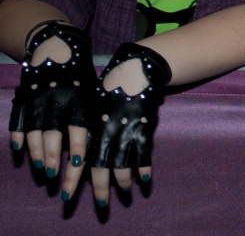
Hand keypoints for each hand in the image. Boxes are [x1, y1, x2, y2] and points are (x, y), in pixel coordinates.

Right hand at [9, 21, 96, 201]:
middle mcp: (57, 100)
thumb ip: (94, 114)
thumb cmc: (83, 74)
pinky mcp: (24, 97)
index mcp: (79, 98)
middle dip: (53, 158)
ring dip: (36, 153)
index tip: (79, 163)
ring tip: (41, 169)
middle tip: (54, 176)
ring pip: (33, 132)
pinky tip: (19, 151)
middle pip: (52, 135)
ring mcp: (38, 99)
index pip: (79, 128)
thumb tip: (101, 142)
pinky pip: (18, 121)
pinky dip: (17, 136)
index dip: (78, 146)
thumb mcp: (93, 90)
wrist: (58, 46)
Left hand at [89, 43, 171, 206]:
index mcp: (90, 126)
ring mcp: (126, 131)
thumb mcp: (91, 103)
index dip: (74, 177)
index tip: (69, 193)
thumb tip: (76, 146)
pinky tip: (145, 180)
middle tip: (102, 205)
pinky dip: (144, 168)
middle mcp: (106, 132)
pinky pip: (143, 153)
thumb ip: (87, 125)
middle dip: (101, 188)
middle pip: (101, 167)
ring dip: (123, 181)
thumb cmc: (110, 85)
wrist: (135, 69)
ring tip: (125, 194)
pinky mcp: (143, 127)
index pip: (79, 158)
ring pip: (122, 164)